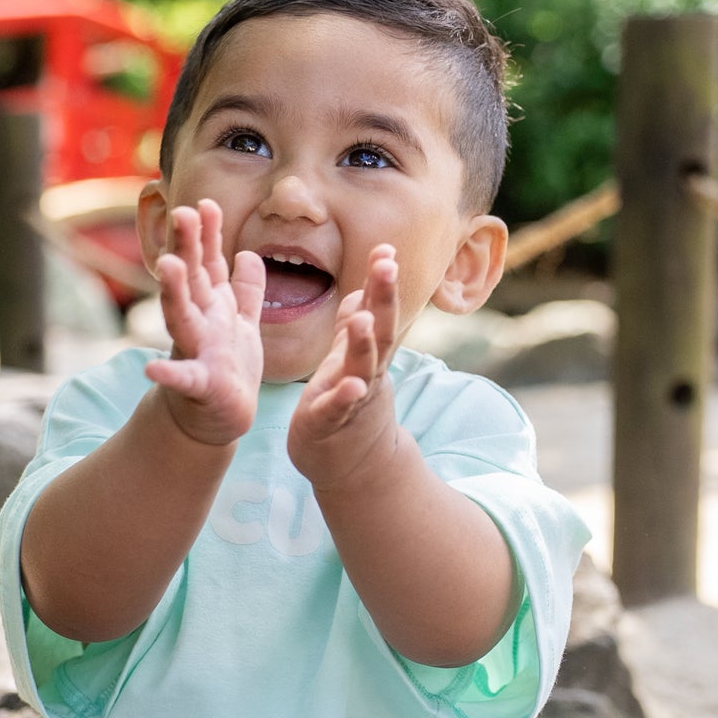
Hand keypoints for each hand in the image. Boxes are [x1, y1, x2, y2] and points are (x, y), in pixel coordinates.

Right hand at [145, 199, 264, 445]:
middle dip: (186, 247)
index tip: (204, 203)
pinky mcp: (200, 386)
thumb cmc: (228, 368)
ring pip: (182, 317)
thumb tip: (247, 254)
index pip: (206, 265)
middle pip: (190, 280)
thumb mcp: (242, 323)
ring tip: (167, 267)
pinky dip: (168, 374)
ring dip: (173, 292)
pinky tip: (152, 369)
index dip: (206, 235)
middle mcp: (199, 324)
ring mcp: (195, 353)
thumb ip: (246, 290)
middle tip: (182, 213)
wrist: (219, 419)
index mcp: (211, 307)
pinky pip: (183, 378)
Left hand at [288, 244, 400, 487]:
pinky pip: (339, 409)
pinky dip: (345, 397)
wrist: (350, 468)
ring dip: (365, 342)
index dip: (381, 282)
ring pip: (362, 367)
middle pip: (381, 331)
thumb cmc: (344, 409)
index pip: (378, 311)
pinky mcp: (331, 424)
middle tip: (386, 264)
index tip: (386, 249)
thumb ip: (353, 330)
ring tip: (366, 317)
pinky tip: (351, 384)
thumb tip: (361, 297)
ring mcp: (352, 399)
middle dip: (383, 298)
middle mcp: (366, 372)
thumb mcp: (348, 363)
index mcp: (367, 355)